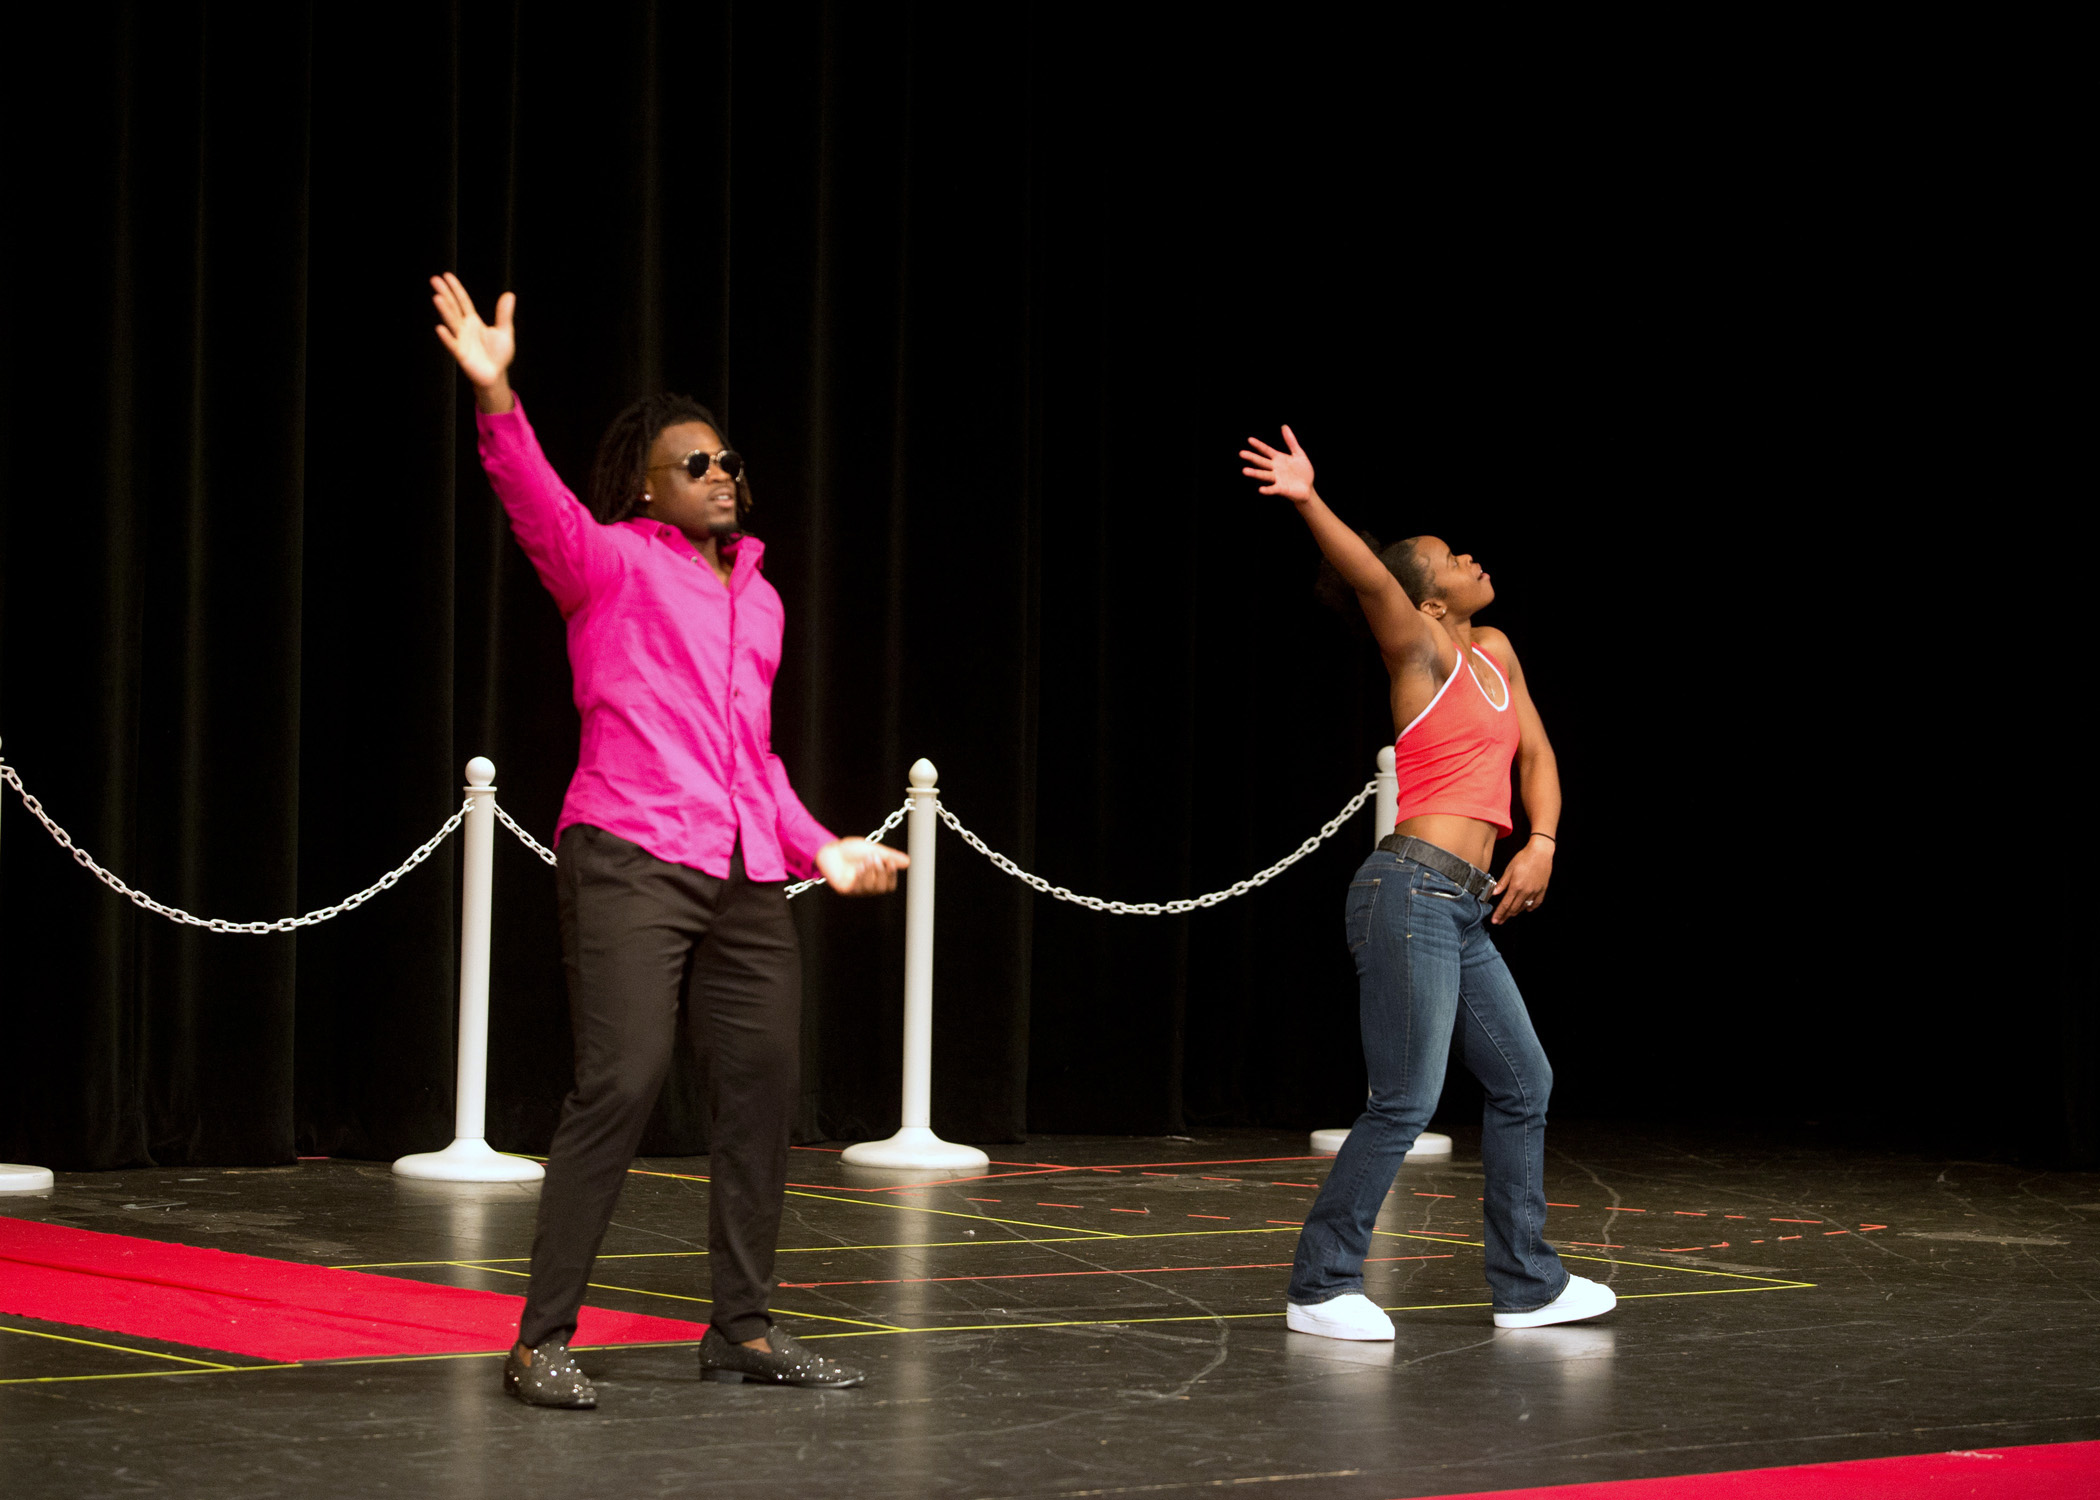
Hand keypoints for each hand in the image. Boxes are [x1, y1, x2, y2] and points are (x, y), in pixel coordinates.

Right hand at [431, 273, 515, 401]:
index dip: (455, 289)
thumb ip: (504, 314)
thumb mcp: (505, 331)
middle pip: (453, 308)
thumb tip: (509, 295)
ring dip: (444, 311)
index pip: (462, 301)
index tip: (446, 276)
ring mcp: (461, 340)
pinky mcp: (461, 354)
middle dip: (445, 294)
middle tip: (434, 279)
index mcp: (473, 321)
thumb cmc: (499, 354)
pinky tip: (439, 328)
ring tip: (437, 298)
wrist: (496, 375)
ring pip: (451, 322)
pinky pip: (453, 344)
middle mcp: (464, 328)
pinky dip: (447, 337)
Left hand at [815, 838, 908, 895]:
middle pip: (882, 888)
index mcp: (875, 878)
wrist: (831, 848)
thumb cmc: (852, 849)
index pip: (889, 885)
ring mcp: (856, 889)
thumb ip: (890, 857)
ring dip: (871, 872)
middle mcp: (867, 886)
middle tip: (876, 858)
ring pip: (871, 888)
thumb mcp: (874, 850)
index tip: (891, 862)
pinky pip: (858, 888)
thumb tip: (908, 862)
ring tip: (867, 859)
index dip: (892, 875)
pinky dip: (861, 876)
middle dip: (881, 872)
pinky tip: (859, 866)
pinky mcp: (846, 889)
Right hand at [1239, 425, 1315, 503]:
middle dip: (1252, 457)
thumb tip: (1284, 426)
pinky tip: (1261, 489)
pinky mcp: (1281, 489)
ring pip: (1264, 475)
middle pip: (1261, 462)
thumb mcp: (1298, 454)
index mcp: (1278, 459)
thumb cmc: (1303, 471)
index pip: (1266, 450)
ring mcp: (1277, 479)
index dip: (1259, 445)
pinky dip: (1267, 490)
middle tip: (1241, 453)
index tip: (1250, 439)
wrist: (1308, 488)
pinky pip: (1273, 489)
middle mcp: (1275, 468)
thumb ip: (1291, 441)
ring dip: (1255, 473)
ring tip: (1245, 471)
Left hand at [1490, 841, 1552, 924]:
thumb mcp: (1509, 869)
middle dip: (1506, 916)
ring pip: (1524, 907)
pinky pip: (1536, 903)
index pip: (1505, 905)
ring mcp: (1535, 892)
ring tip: (1510, 915)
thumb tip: (1493, 893)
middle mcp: (1526, 892)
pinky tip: (1526, 909)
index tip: (1495, 920)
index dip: (1499, 914)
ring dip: (1516, 912)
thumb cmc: (1524, 858)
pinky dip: (1531, 907)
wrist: (1540, 852)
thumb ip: (1502, 883)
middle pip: (1514, 908)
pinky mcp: (1542, 890)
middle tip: (1500, 920)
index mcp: (1516, 886)